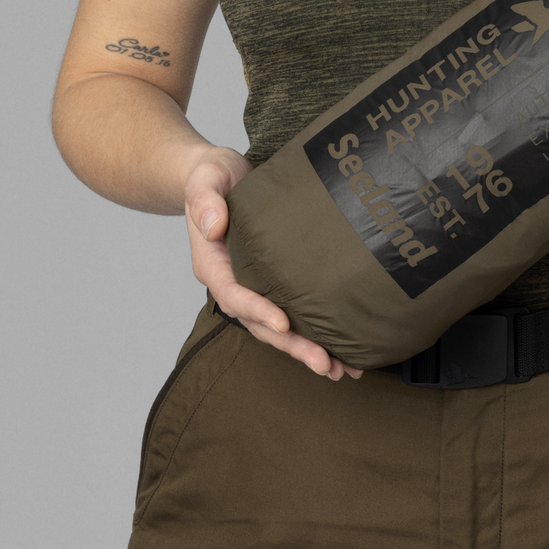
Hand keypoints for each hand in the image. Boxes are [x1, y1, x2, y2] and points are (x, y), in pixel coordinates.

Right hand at [183, 145, 363, 380]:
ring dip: (307, 350)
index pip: (233, 294)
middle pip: (260, 324)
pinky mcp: (274, 282)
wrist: (220, 178)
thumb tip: (213, 225)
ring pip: (279, 327)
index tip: (283, 322)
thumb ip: (205, 200)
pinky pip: (294, 313)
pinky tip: (343, 350)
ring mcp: (254, 286)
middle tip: (323, 363)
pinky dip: (315, 334)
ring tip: (341, 370)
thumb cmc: (212, 178)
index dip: (256, 311)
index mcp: (213, 264)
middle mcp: (233, 282)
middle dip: (291, 346)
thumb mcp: (205, 179)